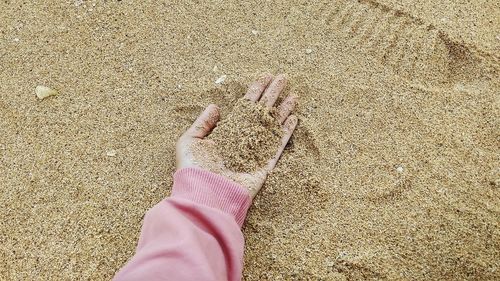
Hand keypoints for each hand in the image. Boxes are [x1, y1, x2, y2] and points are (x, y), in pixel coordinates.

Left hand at [176, 74, 297, 198]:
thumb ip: (203, 123)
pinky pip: (277, 146)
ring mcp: (254, 152)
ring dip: (283, 111)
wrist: (203, 196)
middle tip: (284, 78)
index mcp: (226, 132)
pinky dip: (286, 133)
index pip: (244, 106)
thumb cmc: (192, 169)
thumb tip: (215, 106)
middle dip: (273, 94)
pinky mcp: (264, 166)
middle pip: (261, 112)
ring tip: (294, 95)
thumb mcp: (189, 141)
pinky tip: (294, 119)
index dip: (255, 91)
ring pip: (272, 126)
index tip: (266, 76)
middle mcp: (242, 139)